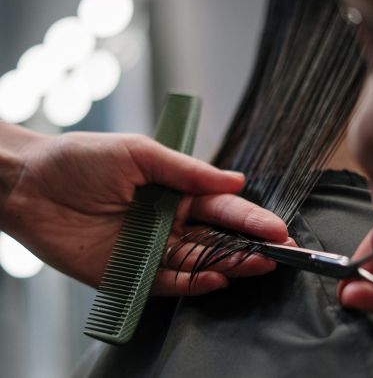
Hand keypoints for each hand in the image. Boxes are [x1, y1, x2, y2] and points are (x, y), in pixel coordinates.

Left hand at [1, 127, 287, 294]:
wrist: (30, 185)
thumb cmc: (82, 159)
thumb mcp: (139, 153)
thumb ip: (187, 171)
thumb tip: (235, 180)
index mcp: (175, 190)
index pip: (221, 206)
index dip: (250, 217)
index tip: (276, 228)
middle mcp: (169, 221)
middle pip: (217, 236)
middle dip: (249, 245)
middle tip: (279, 253)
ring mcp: (152, 248)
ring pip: (199, 260)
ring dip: (228, 264)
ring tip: (257, 265)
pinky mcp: (132, 272)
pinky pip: (168, 281)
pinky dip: (192, 282)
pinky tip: (215, 277)